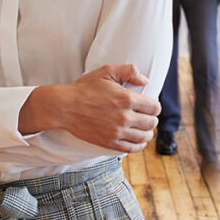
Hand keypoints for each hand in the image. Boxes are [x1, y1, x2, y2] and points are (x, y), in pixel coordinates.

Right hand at [18, 65, 160, 152]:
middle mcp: (125, 117)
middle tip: (146, 116)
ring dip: (147, 132)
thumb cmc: (85, 88)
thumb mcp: (106, 71)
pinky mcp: (109, 143)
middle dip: (152, 119)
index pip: (155, 107)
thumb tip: (145, 80)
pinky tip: (137, 140)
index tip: (149, 105)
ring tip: (143, 128)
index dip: (154, 106)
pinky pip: (132, 148)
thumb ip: (129, 71)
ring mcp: (117, 132)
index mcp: (127, 99)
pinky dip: (138, 145)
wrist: (64, 107)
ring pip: (144, 137)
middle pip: (151, 123)